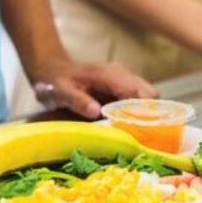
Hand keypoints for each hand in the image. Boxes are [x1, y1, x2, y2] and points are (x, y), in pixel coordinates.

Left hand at [33, 60, 156, 118]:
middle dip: (147, 114)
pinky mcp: (123, 84)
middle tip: (136, 133)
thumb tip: (96, 112)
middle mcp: (121, 73)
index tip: (135, 130)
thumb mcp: (60, 92)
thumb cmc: (54, 82)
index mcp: (107, 75)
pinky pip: (140, 97)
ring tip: (133, 130)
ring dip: (144, 113)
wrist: (52, 69)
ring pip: (148, 95)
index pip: (133, 92)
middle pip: (149, 93)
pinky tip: (128, 124)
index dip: (137, 111)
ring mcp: (124, 78)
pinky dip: (139, 111)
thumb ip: (78, 101)